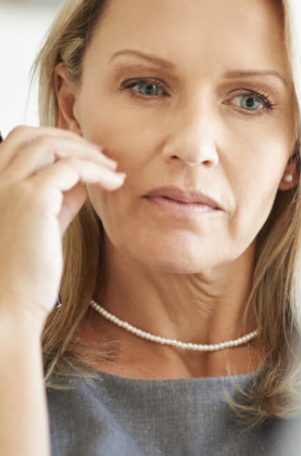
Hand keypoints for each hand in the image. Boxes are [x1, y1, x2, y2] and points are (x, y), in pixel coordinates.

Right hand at [0, 126, 124, 330]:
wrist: (10, 302)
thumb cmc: (27, 272)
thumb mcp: (44, 226)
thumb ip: (59, 200)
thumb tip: (83, 181)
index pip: (19, 142)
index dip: (56, 141)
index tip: (88, 155)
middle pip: (31, 134)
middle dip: (71, 138)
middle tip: (104, 155)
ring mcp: (10, 187)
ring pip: (50, 144)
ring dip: (88, 152)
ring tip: (113, 170)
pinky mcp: (32, 199)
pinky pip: (70, 167)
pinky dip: (97, 170)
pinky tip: (115, 183)